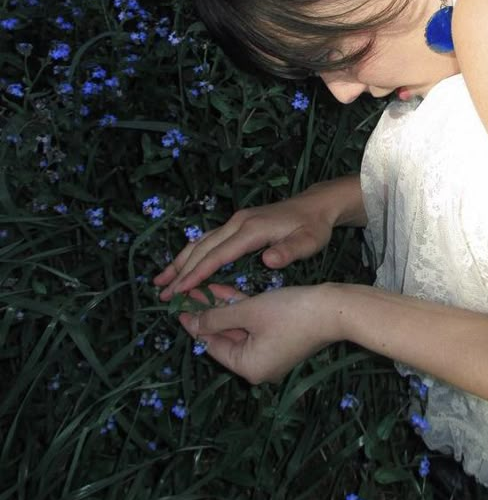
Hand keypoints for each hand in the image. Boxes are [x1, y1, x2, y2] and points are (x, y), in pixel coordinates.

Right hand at [155, 191, 336, 300]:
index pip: (218, 254)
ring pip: (201, 242)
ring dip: (180, 261)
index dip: (197, 274)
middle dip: (180, 272)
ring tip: (160, 282)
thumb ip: (290, 252)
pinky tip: (182, 265)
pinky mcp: (237, 223)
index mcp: (251, 229)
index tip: (179, 291)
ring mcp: (235, 221)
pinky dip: (191, 253)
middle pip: (202, 248)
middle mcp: (237, 222)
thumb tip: (268, 260)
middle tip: (162, 294)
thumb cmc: (314, 227)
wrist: (316, 205)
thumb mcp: (309, 242)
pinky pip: (208, 239)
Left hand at [174, 281, 338, 383]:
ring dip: (222, 308)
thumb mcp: (249, 312)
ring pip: (239, 329)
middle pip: (224, 338)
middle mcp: (258, 366)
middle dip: (208, 313)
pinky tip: (224, 291)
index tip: (178, 307)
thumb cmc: (289, 312)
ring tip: (202, 288)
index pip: (211, 346)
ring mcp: (271, 354)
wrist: (334, 309)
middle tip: (189, 293)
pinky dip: (241, 310)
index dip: (194, 324)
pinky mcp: (281, 340)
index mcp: (248, 367)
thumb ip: (217, 317)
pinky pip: (254, 326)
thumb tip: (193, 322)